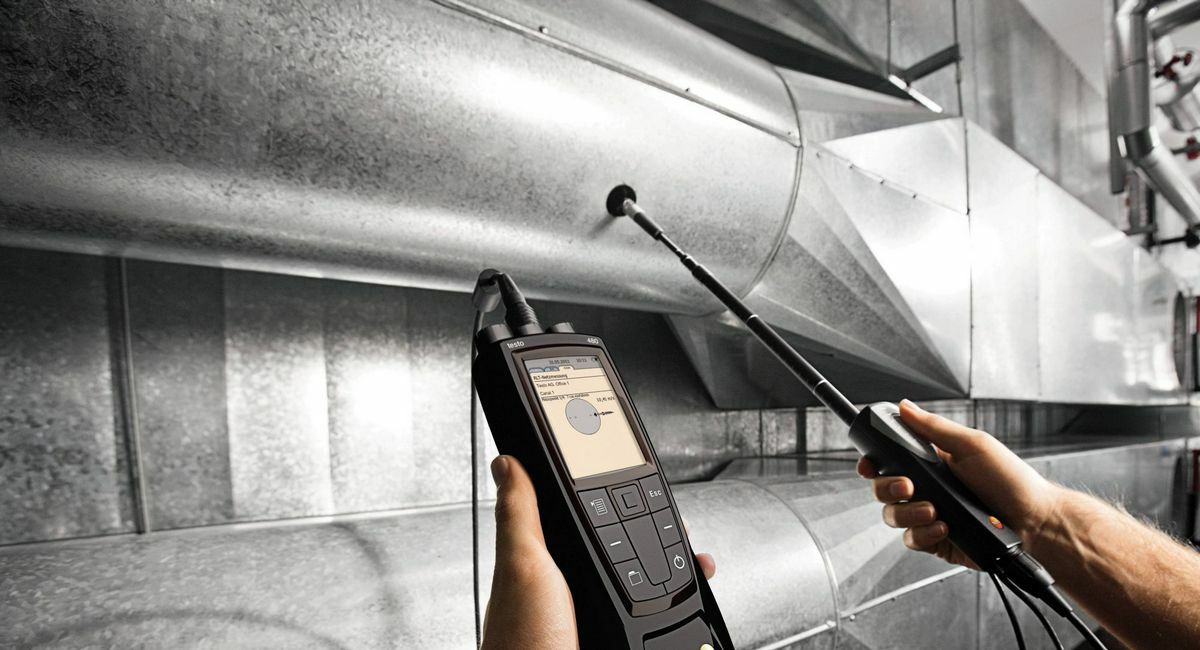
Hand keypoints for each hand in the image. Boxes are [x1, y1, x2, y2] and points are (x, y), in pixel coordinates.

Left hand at [481, 455, 715, 649]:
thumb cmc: (522, 645)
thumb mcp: (521, 567)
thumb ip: (518, 515)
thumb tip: (508, 462)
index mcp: (546, 561)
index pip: (586, 513)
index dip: (616, 494)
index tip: (645, 480)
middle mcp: (571, 587)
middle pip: (626, 545)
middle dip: (660, 534)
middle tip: (681, 530)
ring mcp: (597, 613)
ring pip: (649, 582)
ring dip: (679, 569)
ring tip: (696, 563)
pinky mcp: (618, 636)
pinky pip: (657, 616)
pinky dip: (681, 608)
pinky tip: (689, 600)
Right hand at [856, 400, 1063, 566]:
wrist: (1033, 523)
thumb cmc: (1011, 481)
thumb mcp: (973, 445)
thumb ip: (934, 428)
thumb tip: (905, 406)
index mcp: (931, 462)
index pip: (889, 460)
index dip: (872, 463)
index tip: (869, 464)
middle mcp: (926, 489)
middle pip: (882, 488)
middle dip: (888, 487)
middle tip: (909, 486)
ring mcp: (929, 515)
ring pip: (892, 515)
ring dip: (908, 512)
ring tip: (935, 510)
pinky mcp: (935, 540)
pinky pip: (911, 539)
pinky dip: (924, 533)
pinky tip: (944, 527)